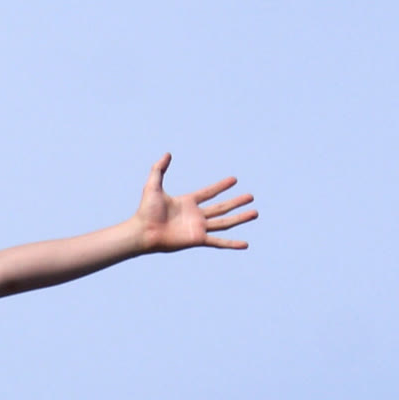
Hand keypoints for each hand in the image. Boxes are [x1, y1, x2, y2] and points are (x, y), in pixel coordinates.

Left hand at [136, 154, 256, 251]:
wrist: (143, 231)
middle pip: (221, 207)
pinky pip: (218, 242)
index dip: (221, 186)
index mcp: (187, 202)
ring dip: (240, 218)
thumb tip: (167, 154)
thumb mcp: (153, 186)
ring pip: (225, 222)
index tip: (234, 179)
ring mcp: (198, 228)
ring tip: (255, 213)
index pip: (208, 192)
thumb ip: (159, 169)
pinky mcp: (198, 239)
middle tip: (251, 196)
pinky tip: (245, 245)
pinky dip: (231, 243)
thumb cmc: (145, 211)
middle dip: (236, 202)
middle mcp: (195, 215)